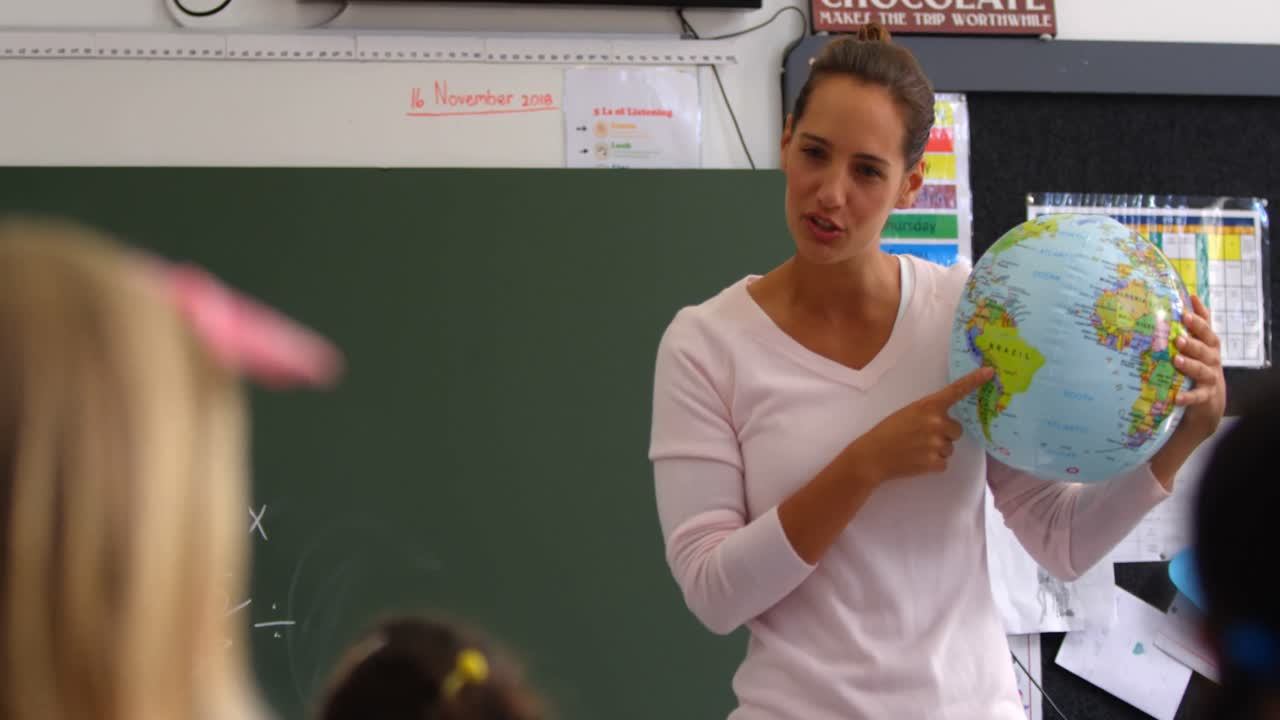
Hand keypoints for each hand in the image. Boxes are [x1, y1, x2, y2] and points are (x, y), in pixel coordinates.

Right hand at [853, 366, 994, 482]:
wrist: (872, 456)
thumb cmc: (887, 431)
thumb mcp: (908, 413)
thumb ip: (929, 413)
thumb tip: (945, 421)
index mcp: (928, 406)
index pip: (956, 391)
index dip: (974, 381)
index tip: (990, 372)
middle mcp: (936, 422)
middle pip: (956, 430)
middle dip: (944, 434)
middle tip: (923, 437)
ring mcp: (936, 444)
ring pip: (950, 448)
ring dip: (937, 450)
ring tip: (916, 450)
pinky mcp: (935, 463)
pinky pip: (944, 463)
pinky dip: (933, 464)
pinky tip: (916, 461)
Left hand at [1172, 294, 1226, 441]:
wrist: (1210, 399)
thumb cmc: (1200, 363)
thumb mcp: (1200, 343)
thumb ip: (1198, 322)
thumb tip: (1192, 295)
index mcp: (1209, 345)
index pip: (1206, 330)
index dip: (1198, 321)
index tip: (1185, 313)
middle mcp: (1212, 359)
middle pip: (1206, 349)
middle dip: (1193, 343)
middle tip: (1178, 338)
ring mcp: (1210, 378)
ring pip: (1203, 370)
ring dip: (1191, 365)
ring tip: (1177, 361)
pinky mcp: (1206, 395)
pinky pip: (1197, 396)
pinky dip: (1188, 397)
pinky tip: (1176, 397)